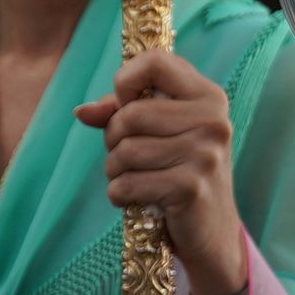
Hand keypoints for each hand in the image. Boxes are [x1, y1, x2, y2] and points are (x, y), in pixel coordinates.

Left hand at [77, 50, 244, 294]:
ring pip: (125, 149)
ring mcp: (205, 154)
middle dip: (114, 137)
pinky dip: (119, 194)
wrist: (212, 233)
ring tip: (131, 178)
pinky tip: (134, 199)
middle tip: (126, 154)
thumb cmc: (180, 173)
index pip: (155, 61)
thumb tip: (81, 112)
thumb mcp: (159, 134)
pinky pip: (128, 183)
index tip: (126, 104)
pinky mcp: (190, 188)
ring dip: (115, 170)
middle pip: (131, 113)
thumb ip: (120, 113)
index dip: (126, 80)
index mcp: (208, 96)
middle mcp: (212, 120)